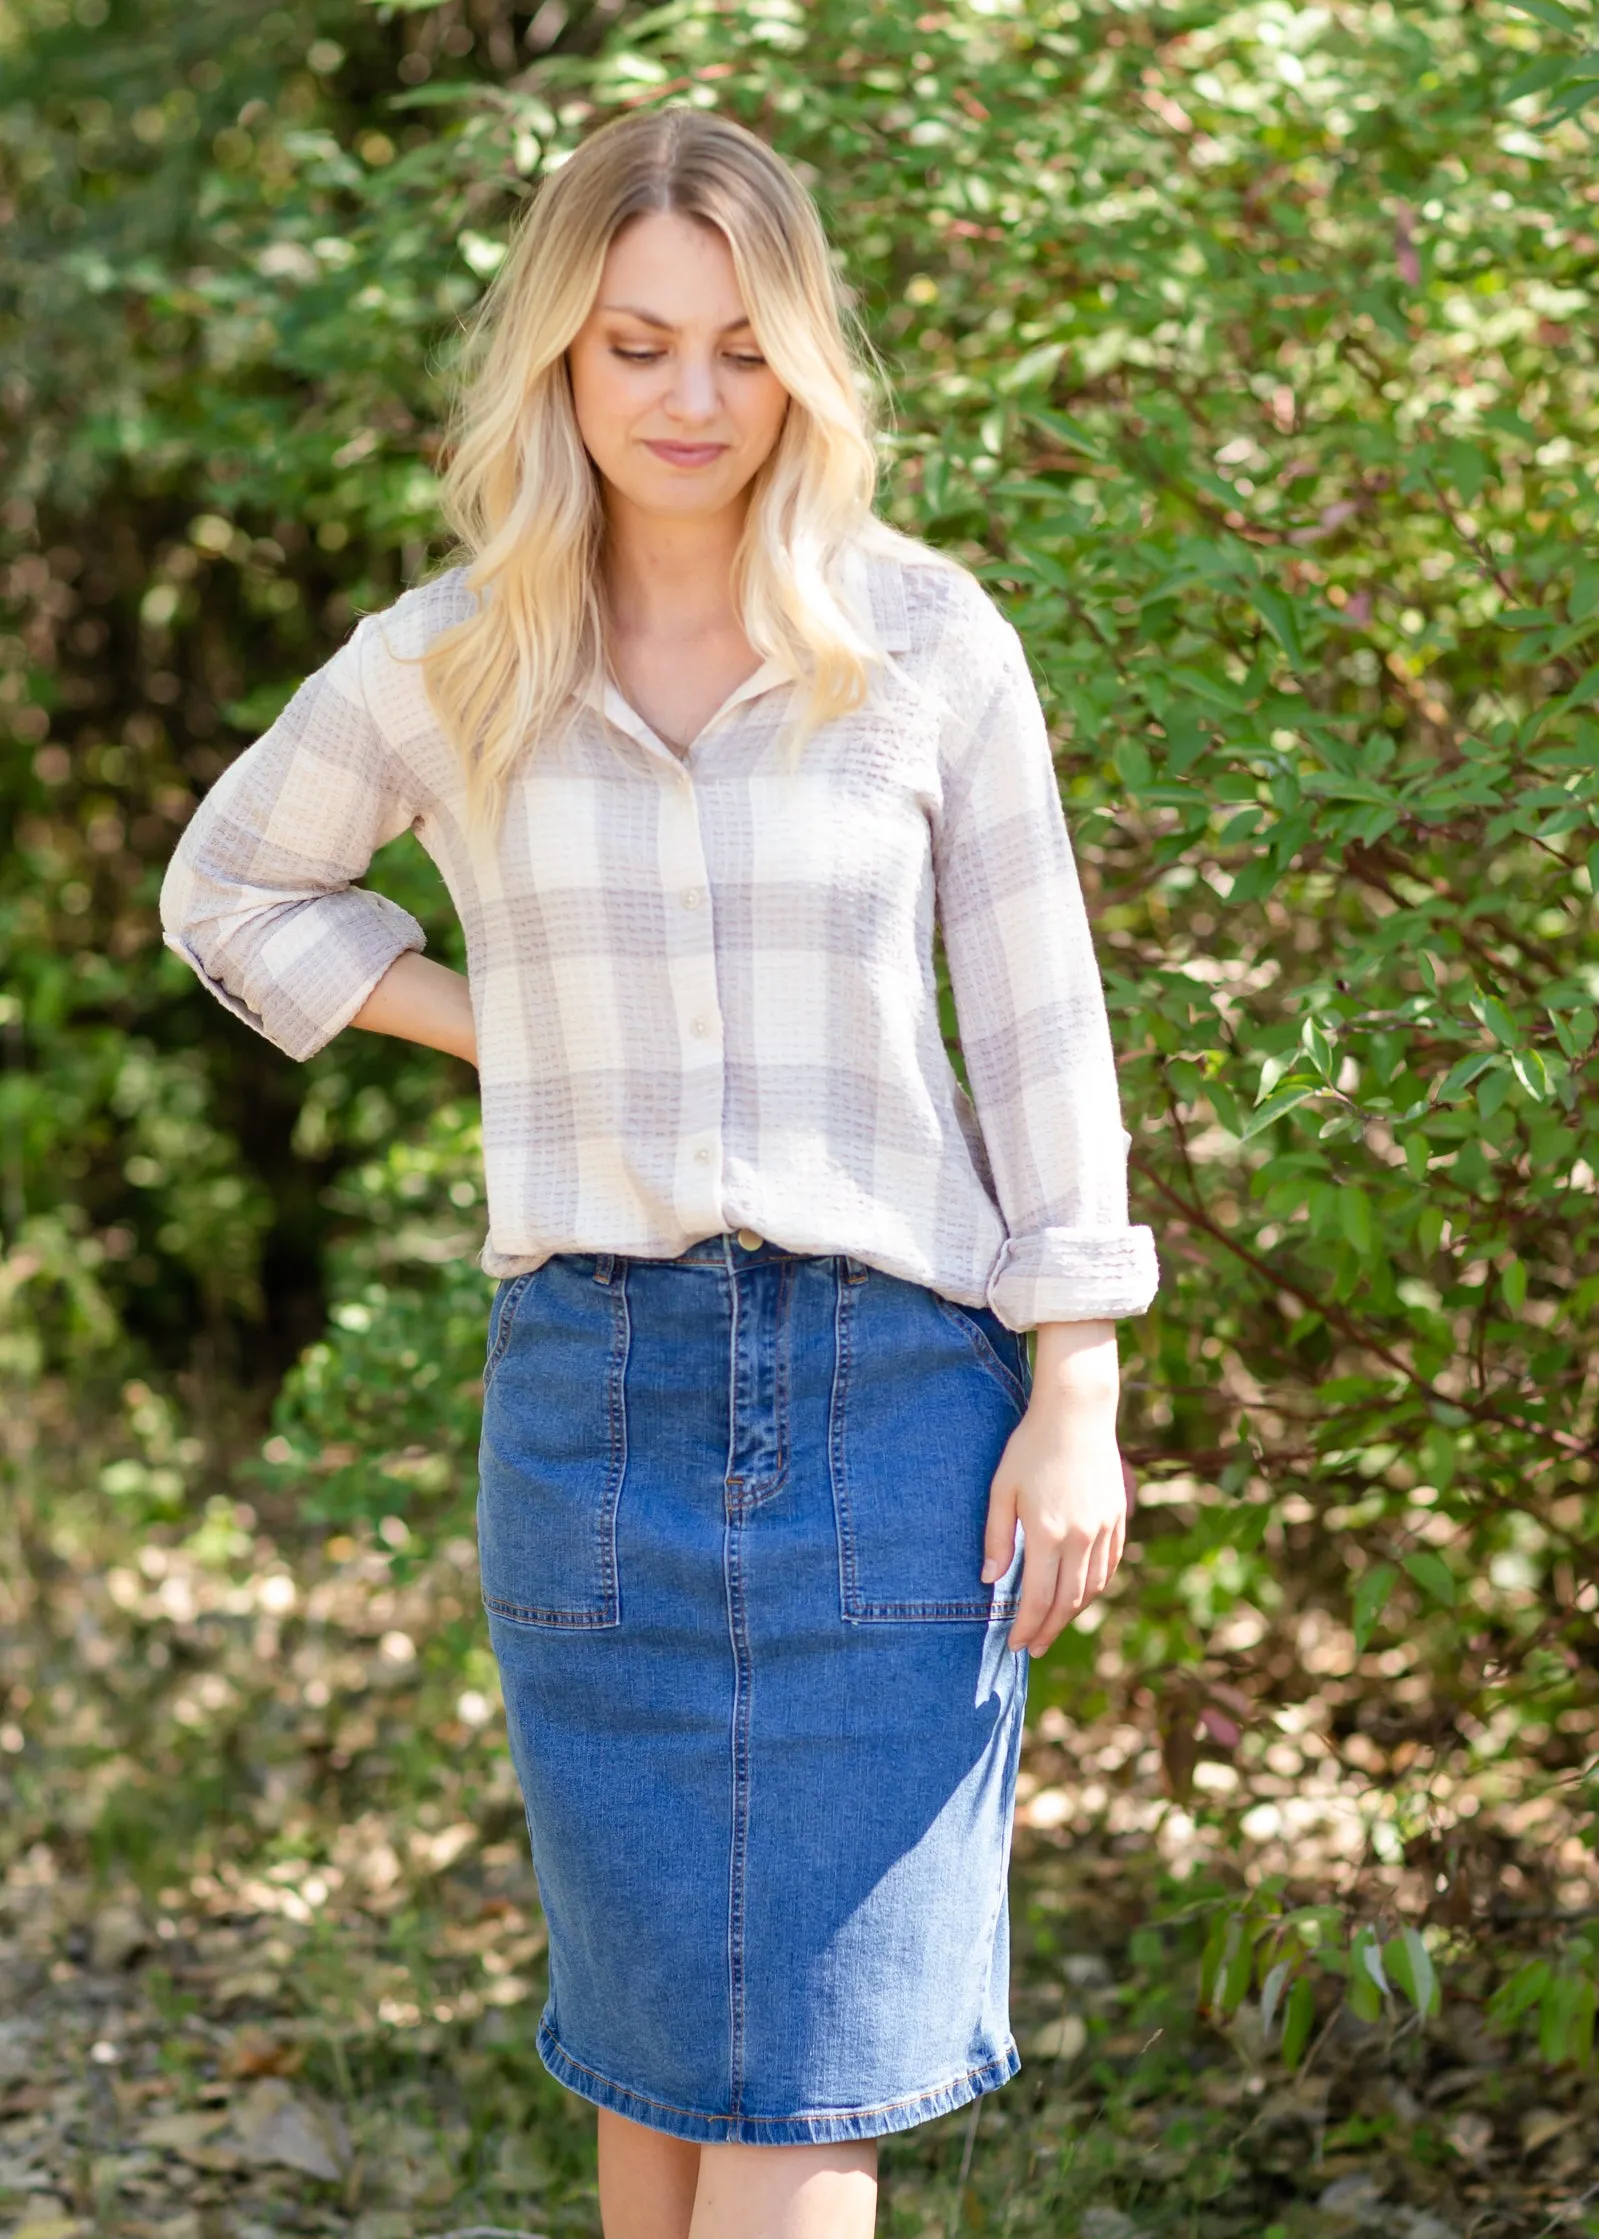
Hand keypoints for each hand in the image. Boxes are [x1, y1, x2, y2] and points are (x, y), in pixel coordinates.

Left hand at [981, 1319, 1127, 1654]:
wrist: (1076, 1414)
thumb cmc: (1030, 1448)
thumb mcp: (1001, 1490)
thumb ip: (996, 1538)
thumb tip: (991, 1581)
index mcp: (1048, 1533)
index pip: (1038, 1599)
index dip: (1026, 1627)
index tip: (1014, 1645)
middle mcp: (1081, 1538)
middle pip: (1068, 1602)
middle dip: (1048, 1630)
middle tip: (1033, 1647)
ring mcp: (1104, 1529)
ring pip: (1092, 1588)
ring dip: (1073, 1613)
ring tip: (1053, 1625)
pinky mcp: (1117, 1519)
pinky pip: (1109, 1566)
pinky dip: (1095, 1588)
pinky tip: (1080, 1594)